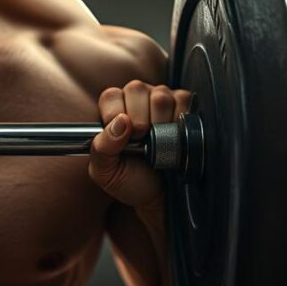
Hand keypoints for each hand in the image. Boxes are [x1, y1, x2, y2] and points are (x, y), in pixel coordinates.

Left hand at [88, 81, 191, 208]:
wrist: (161, 196)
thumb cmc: (130, 180)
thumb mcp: (105, 171)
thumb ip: (102, 147)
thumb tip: (121, 121)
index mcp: (113, 110)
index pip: (112, 96)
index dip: (117, 116)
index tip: (125, 138)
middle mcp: (136, 99)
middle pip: (136, 89)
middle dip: (140, 120)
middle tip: (143, 141)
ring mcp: (161, 99)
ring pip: (160, 95)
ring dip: (160, 122)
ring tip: (159, 140)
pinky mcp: (184, 105)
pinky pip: (183, 100)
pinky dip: (180, 119)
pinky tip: (175, 134)